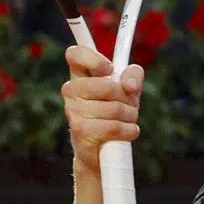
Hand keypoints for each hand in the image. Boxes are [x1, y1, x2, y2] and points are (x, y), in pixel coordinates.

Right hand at [62, 45, 143, 174]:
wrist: (101, 149)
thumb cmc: (114, 112)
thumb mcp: (128, 89)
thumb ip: (133, 75)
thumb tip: (130, 84)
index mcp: (80, 74)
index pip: (75, 54)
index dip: (95, 59)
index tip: (109, 69)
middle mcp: (71, 90)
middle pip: (108, 86)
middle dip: (127, 98)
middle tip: (127, 104)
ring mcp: (72, 111)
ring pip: (115, 109)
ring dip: (130, 116)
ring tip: (126, 120)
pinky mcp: (80, 131)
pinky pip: (114, 127)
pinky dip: (128, 131)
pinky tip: (127, 132)